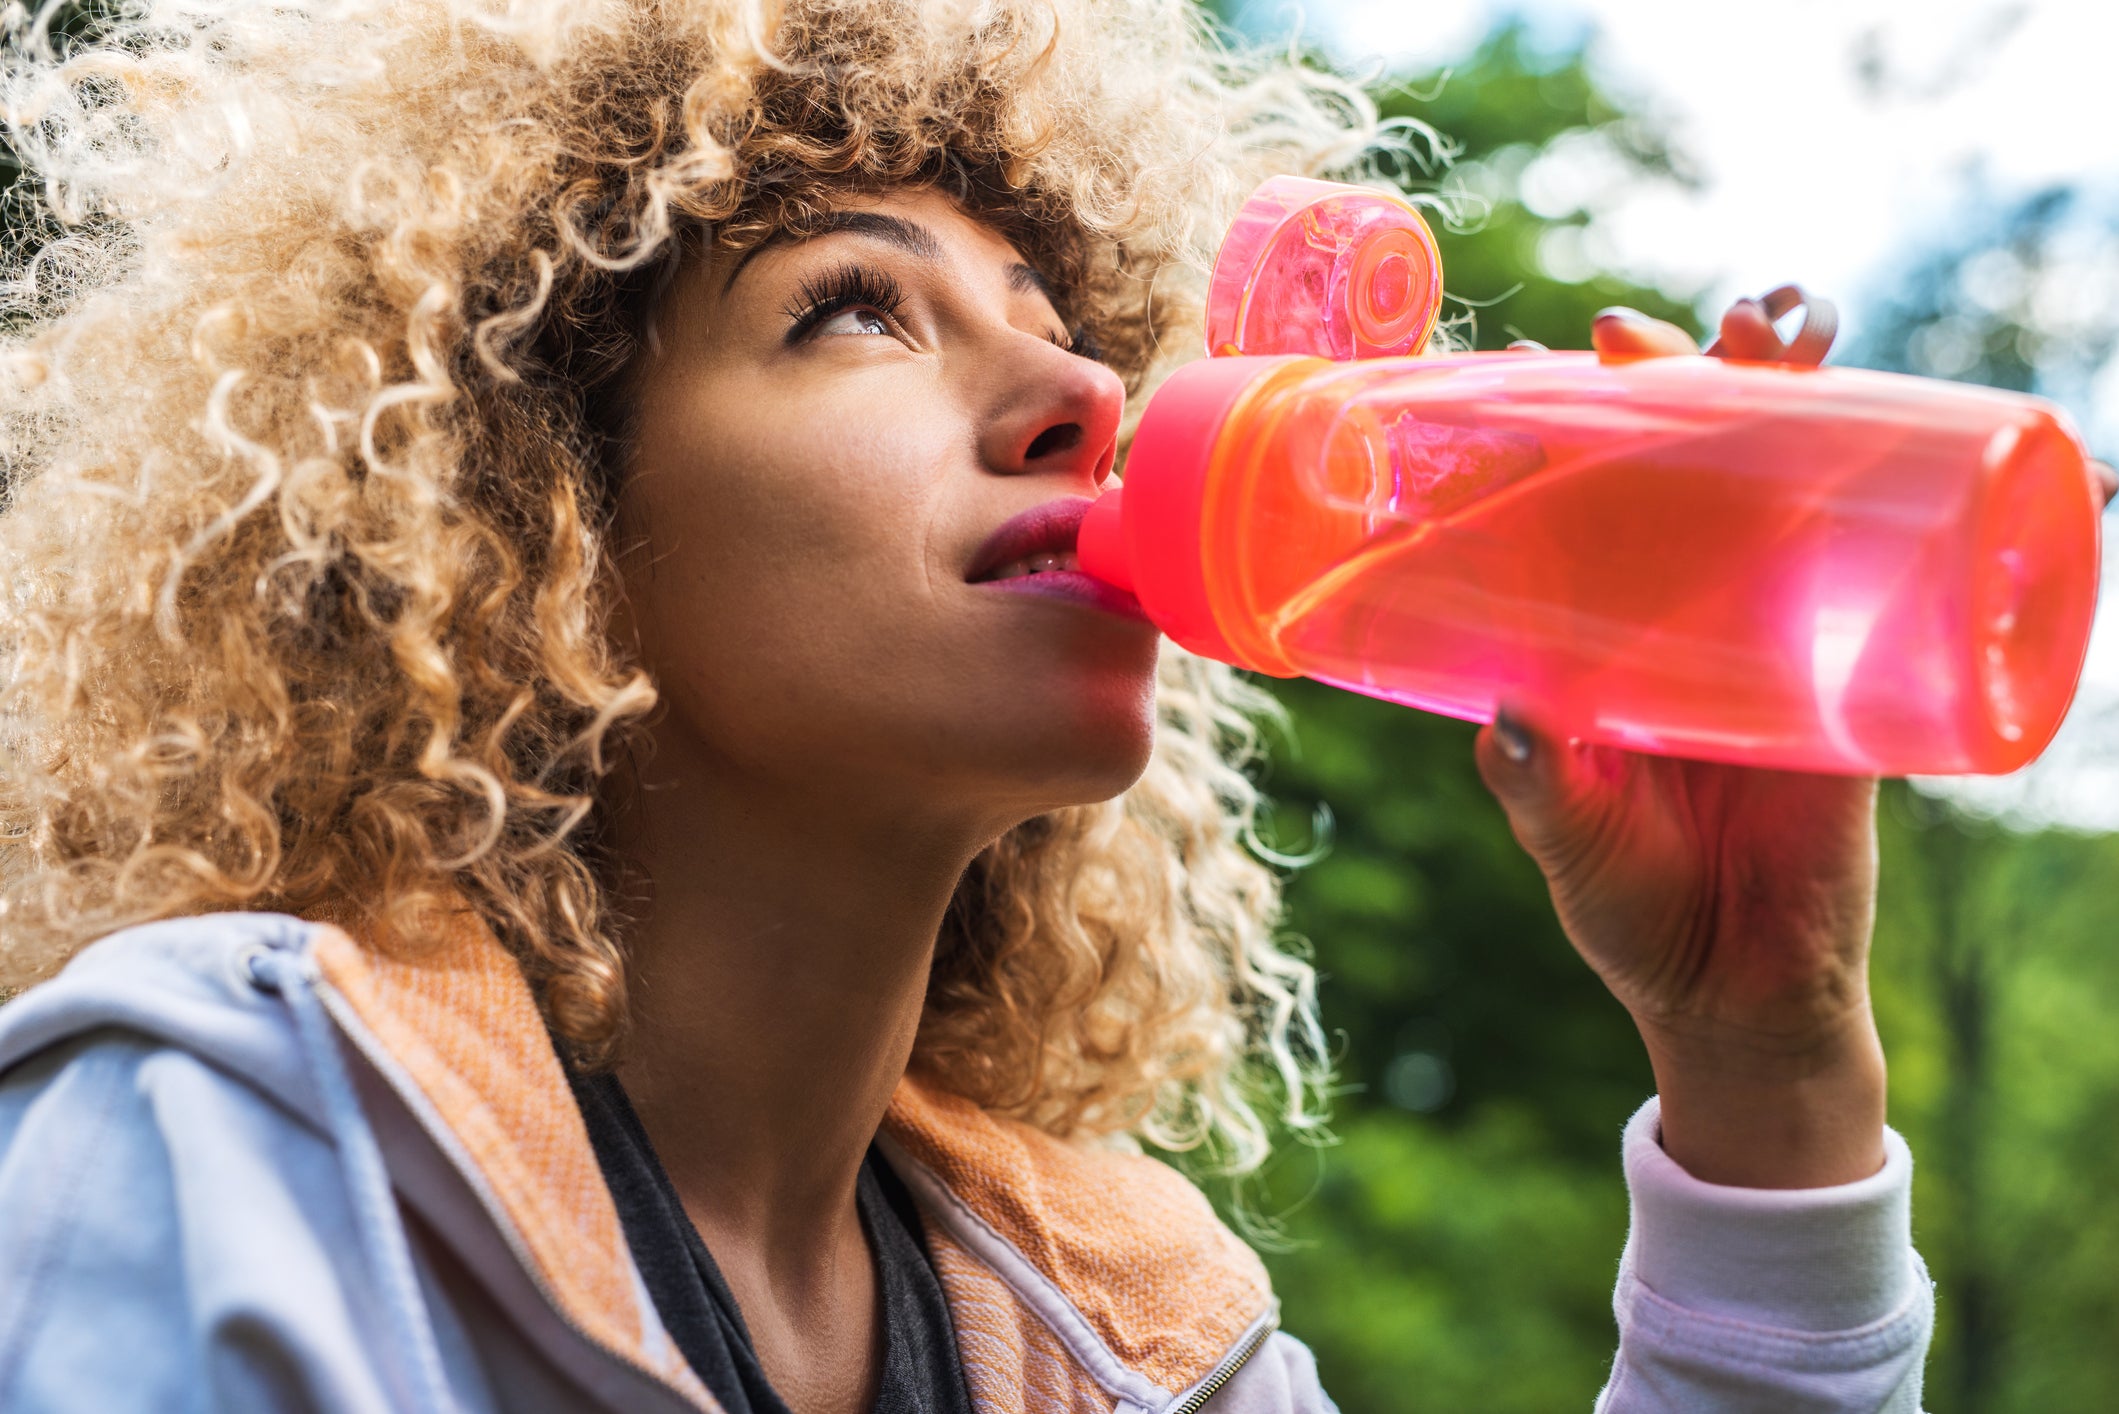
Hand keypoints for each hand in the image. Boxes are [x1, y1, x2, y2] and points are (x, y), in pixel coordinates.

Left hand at [1476, 301, 1887, 1188]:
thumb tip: (1510, 719)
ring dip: (1815, 399)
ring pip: (1806, 490)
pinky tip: (1968, 446)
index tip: (1569, 353)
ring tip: (1796, 326)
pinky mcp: (1862, 682)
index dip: (1591, 419)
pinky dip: (1948, 513)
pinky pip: (1908, 585)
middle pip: (1710, 462)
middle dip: (1713, 375)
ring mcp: (1785, 637)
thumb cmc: (1635, 913)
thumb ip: (1540, 789)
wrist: (1737, 996)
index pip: (1598, 494)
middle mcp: (1695, 613)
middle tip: (1703, 326)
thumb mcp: (1572, 843)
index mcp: (1609, 632)